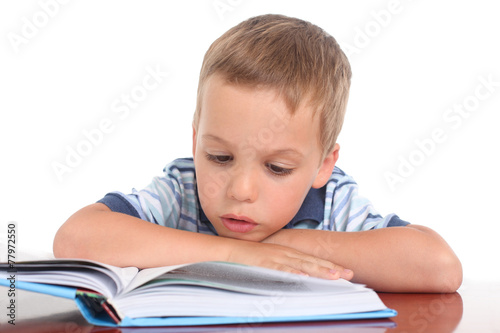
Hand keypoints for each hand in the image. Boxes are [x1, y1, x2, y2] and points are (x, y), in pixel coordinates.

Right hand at [226, 240, 352, 279]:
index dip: (330, 266)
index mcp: (288, 253)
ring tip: (335, 276)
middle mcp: (285, 253)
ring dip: (318, 269)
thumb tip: (301, 278)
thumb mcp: (271, 262)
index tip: (346, 272)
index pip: (313, 260)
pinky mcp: (264, 263)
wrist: (229, 251)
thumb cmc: (250, 259)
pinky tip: (303, 276)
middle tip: (349, 274)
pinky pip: (280, 269)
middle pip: (312, 261)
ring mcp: (275, 258)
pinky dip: (293, 272)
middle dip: (332, 268)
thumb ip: (285, 268)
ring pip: (301, 264)